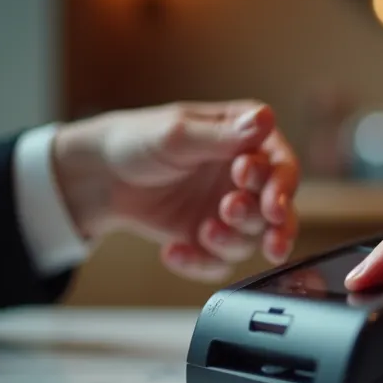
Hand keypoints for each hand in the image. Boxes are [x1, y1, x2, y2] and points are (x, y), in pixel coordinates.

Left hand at [51, 101, 299, 281]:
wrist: (99, 178)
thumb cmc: (137, 140)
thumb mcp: (177, 133)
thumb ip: (222, 135)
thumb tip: (266, 119)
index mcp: (248, 142)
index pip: (282, 167)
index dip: (276, 181)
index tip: (247, 182)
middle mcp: (246, 179)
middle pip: (279, 210)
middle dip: (267, 221)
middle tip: (232, 213)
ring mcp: (230, 212)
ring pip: (252, 239)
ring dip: (231, 240)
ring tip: (203, 231)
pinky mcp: (209, 240)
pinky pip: (220, 262)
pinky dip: (201, 262)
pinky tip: (174, 251)